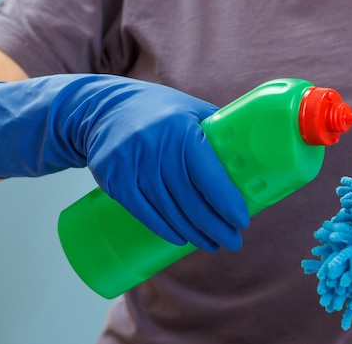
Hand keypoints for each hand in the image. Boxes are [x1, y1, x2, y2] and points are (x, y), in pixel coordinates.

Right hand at [0, 74, 249, 250]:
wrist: (102, 108)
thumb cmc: (158, 109)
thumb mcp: (191, 109)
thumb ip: (217, 132)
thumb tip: (248, 159)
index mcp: (181, 130)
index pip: (209, 176)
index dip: (226, 203)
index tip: (242, 222)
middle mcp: (156, 148)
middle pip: (190, 200)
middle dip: (215, 226)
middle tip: (233, 241)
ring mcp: (131, 166)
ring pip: (168, 211)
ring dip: (193, 233)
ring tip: (212, 243)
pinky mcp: (114, 180)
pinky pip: (144, 213)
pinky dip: (165, 229)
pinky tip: (182, 238)